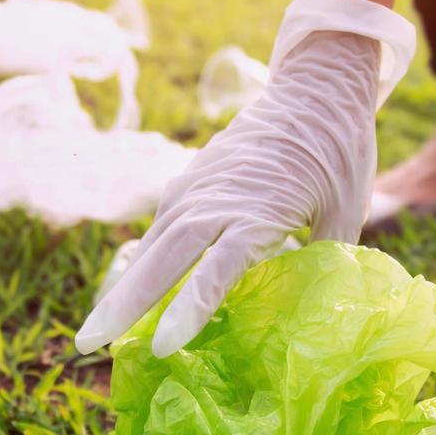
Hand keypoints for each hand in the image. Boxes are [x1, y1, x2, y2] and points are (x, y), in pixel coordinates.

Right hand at [76, 0, 415, 357]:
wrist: (316, 87)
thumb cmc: (339, 151)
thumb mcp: (348, 210)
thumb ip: (326, 264)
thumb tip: (315, 315)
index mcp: (259, 209)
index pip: (217, 268)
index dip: (188, 309)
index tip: (160, 347)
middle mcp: (217, 199)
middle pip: (162, 257)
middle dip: (123, 303)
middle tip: (87, 344)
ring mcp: (196, 186)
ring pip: (152, 244)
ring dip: (123, 287)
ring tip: (95, 331)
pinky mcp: (189, 180)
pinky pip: (160, 228)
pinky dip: (142, 262)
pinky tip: (128, 295)